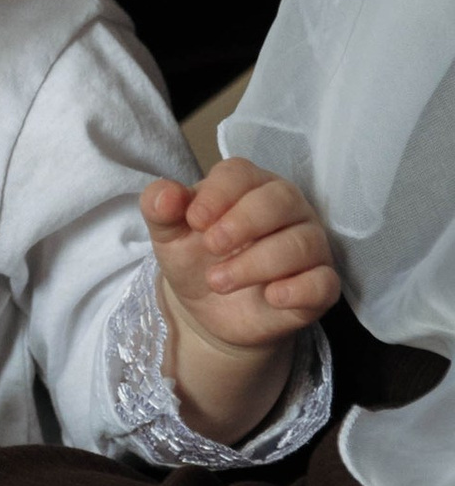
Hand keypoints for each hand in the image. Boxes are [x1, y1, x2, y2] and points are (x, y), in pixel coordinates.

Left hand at [143, 155, 339, 440]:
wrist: (209, 312)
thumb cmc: (195, 259)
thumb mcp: (169, 235)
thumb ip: (160, 208)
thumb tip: (165, 195)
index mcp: (248, 186)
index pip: (241, 173)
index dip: (218, 194)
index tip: (193, 221)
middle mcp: (286, 209)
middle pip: (280, 199)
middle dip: (243, 222)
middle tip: (210, 246)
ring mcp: (308, 246)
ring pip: (302, 242)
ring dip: (257, 262)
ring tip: (219, 281)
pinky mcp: (318, 285)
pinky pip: (323, 282)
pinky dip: (299, 288)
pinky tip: (271, 296)